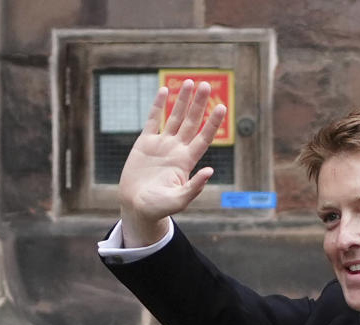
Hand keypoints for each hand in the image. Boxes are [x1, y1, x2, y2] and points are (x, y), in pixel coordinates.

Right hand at [118, 80, 226, 246]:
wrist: (136, 207)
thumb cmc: (159, 208)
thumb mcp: (179, 200)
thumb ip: (195, 187)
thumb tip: (210, 170)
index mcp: (187, 162)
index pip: (204, 137)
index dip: (213, 123)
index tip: (222, 108)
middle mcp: (176, 150)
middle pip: (191, 122)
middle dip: (199, 104)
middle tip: (207, 85)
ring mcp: (161, 145)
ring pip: (174, 117)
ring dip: (182, 100)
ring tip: (189, 82)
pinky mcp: (144, 144)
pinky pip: (153, 120)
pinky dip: (158, 105)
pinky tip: (165, 91)